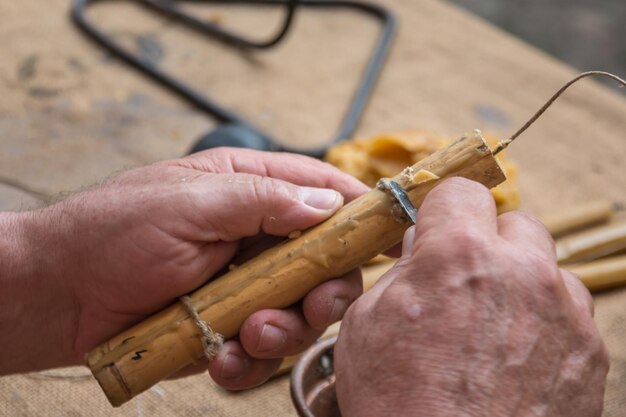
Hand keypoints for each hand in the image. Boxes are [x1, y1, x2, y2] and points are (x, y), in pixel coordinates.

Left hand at [1, 148, 367, 388]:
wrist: (60, 295)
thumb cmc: (112, 231)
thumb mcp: (188, 200)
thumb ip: (260, 199)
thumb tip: (326, 202)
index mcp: (247, 189)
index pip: (320, 191)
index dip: (359, 211)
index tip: (391, 234)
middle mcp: (254, 237)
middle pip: (323, 262)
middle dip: (325, 290)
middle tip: (312, 306)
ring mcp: (243, 285)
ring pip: (299, 312)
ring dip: (283, 330)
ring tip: (248, 335)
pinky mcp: (226, 326)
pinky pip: (260, 351)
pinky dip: (249, 362)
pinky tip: (222, 359)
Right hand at [335, 178, 607, 416]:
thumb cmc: (398, 404)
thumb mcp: (367, 323)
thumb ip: (402, 271)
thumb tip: (423, 245)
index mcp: (459, 255)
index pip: (461, 191)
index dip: (443, 211)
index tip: (437, 229)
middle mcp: (521, 272)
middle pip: (514, 222)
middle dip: (488, 242)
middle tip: (464, 279)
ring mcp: (562, 312)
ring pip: (546, 266)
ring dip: (520, 281)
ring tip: (491, 325)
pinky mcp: (588, 352)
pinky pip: (567, 312)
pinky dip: (543, 321)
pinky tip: (514, 357)